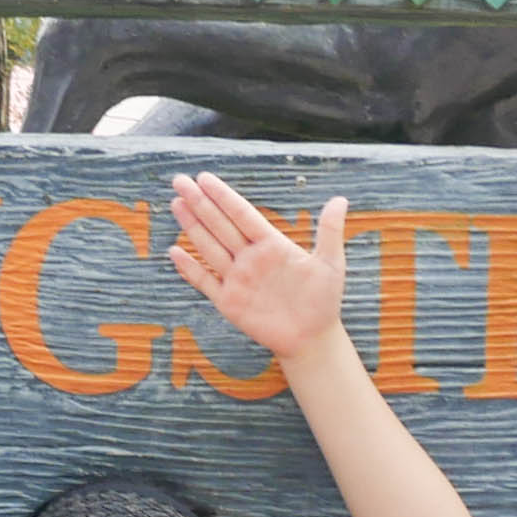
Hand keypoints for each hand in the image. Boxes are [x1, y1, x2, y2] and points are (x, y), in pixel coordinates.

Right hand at [166, 175, 351, 365]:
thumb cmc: (324, 300)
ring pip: (209, 247)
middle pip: (220, 225)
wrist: (312, 338)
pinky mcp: (228, 302)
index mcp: (271, 244)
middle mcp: (250, 258)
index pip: (242, 214)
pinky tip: (175, 252)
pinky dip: (190, 268)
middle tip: (180, 181)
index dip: (223, 196)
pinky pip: (204, 282)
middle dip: (199, 203)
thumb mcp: (331, 263)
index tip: (205, 178)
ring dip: (192, 227)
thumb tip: (341, 199)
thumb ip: (329, 231)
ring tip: (176, 204)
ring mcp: (237, 279)